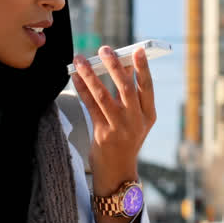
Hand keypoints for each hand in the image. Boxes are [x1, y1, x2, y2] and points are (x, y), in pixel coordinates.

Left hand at [70, 46, 156, 196]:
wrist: (118, 172)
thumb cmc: (125, 140)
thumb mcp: (135, 120)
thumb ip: (130, 97)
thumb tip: (118, 65)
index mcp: (148, 115)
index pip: (147, 87)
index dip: (143, 68)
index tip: (137, 50)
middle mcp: (136, 121)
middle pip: (126, 88)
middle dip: (115, 67)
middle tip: (105, 49)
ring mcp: (119, 128)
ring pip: (103, 96)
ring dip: (91, 75)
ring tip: (81, 59)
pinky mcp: (102, 134)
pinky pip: (90, 107)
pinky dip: (82, 89)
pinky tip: (75, 77)